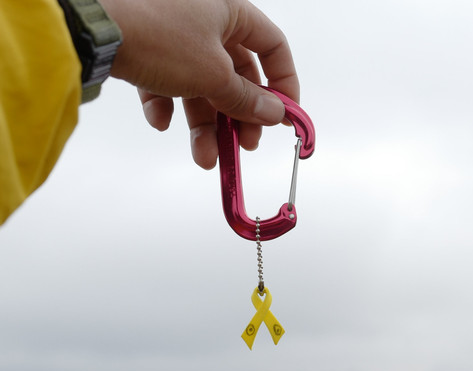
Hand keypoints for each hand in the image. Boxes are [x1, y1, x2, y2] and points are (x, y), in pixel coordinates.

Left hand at [99, 0, 299, 168]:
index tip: (283, 117)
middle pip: (236, 73)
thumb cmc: (156, 35)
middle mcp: (204, 15)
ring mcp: (173, 30)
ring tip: (204, 156)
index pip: (273, 47)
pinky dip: (168, 104)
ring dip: (205, 124)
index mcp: (230, 9)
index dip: (284, 84)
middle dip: (239, 115)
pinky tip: (160, 121)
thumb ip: (248, 99)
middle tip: (243, 145)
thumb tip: (275, 114)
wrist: (91, 27)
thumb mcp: (214, 75)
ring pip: (201, 83)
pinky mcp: (145, 44)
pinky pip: (167, 79)